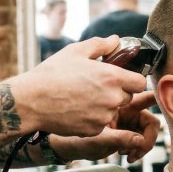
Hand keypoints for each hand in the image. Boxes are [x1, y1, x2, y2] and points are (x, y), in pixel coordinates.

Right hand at [11, 37, 148, 136]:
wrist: (32, 101)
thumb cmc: (52, 73)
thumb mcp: (76, 51)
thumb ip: (101, 45)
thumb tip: (116, 40)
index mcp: (112, 77)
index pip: (140, 82)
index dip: (132, 79)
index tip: (121, 78)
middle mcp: (112, 98)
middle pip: (128, 97)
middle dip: (118, 92)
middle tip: (97, 86)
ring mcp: (103, 117)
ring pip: (114, 111)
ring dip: (106, 106)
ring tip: (84, 97)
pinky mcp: (94, 131)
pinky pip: (101, 124)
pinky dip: (94, 118)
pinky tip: (77, 109)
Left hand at [49, 91, 160, 161]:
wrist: (67, 147)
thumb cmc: (75, 137)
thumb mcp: (98, 139)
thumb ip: (120, 138)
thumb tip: (140, 141)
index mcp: (119, 103)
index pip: (144, 97)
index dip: (156, 102)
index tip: (160, 112)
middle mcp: (126, 112)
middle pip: (150, 120)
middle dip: (149, 136)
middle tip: (140, 147)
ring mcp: (127, 124)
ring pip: (147, 133)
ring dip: (142, 145)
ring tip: (128, 154)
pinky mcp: (126, 135)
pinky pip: (140, 142)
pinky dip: (137, 150)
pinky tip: (126, 155)